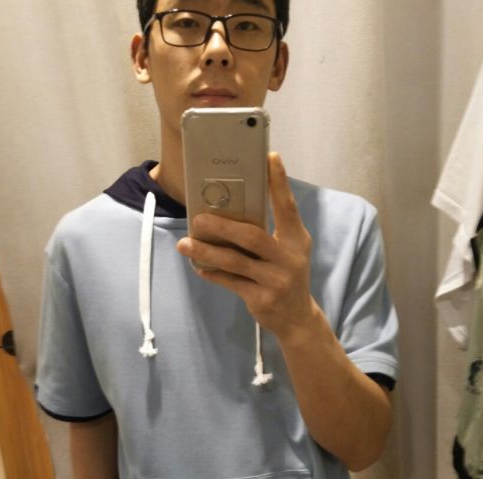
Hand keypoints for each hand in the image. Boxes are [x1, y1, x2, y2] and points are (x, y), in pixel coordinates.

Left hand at [176, 152, 314, 341]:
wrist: (297, 317)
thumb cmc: (286, 274)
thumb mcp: (289, 250)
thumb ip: (270, 231)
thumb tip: (231, 210)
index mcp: (297, 239)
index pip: (287, 206)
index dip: (279, 182)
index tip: (269, 157)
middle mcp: (289, 258)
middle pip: (252, 236)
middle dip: (222, 226)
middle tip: (198, 218)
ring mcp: (275, 280)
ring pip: (235, 261)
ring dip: (206, 251)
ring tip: (184, 243)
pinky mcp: (261, 299)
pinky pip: (230, 282)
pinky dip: (212, 273)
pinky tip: (198, 265)